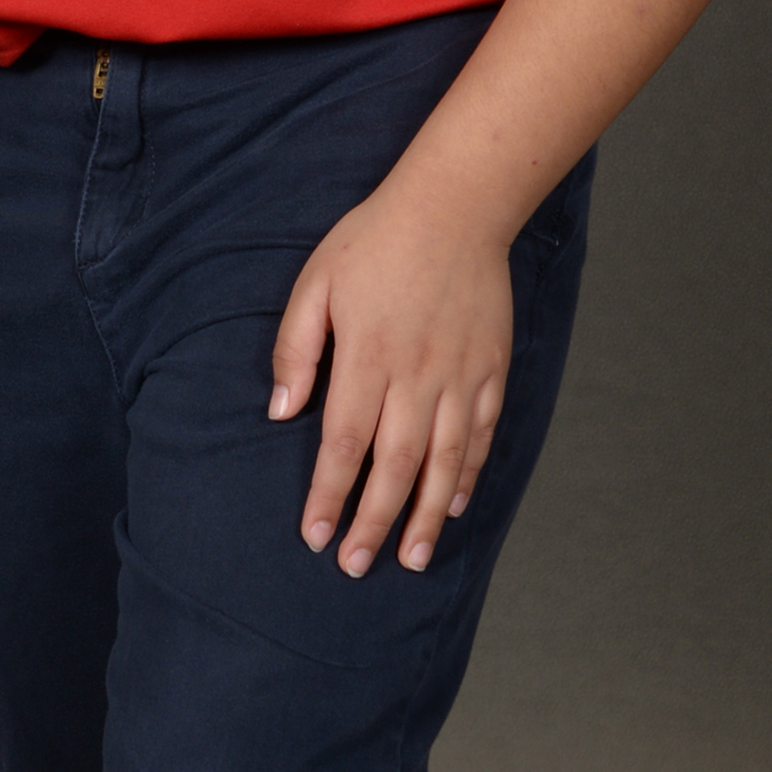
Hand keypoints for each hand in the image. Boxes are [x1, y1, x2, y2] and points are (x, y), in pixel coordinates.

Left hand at [268, 181, 511, 576]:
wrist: (455, 205)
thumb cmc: (375, 240)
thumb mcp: (316, 282)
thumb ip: (295, 348)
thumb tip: (279, 412)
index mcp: (367, 358)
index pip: (342, 445)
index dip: (328, 496)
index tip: (316, 537)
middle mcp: (417, 377)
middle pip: (395, 467)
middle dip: (374, 522)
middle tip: (358, 566)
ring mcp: (461, 376)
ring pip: (445, 462)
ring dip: (428, 515)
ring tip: (414, 557)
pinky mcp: (492, 368)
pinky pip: (483, 433)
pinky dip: (470, 472)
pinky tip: (458, 502)